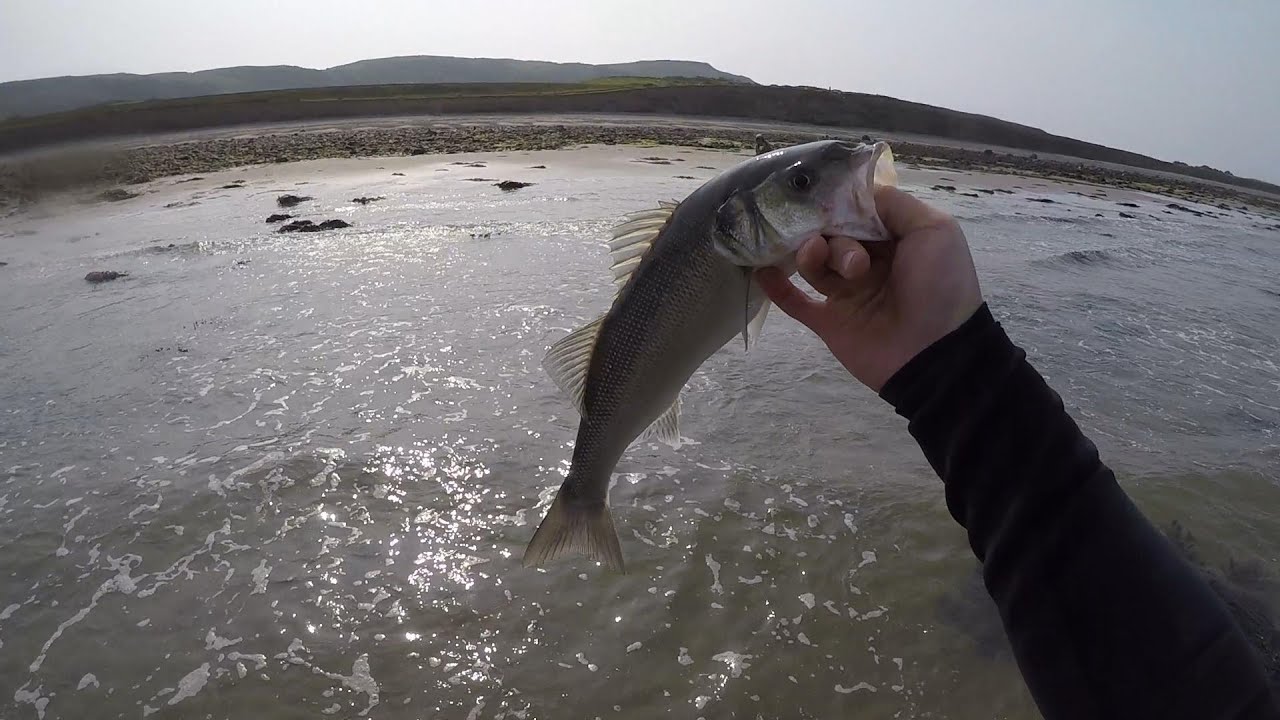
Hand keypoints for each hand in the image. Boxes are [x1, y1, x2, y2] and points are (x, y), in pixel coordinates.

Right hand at [756, 186, 983, 391]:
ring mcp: (846, 293)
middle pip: (832, 234)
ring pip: (813, 262)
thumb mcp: (933, 230)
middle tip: (850, 253)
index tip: (824, 196)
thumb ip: (895, 205)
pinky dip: (776, 286)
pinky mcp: (828, 322)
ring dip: (809, 253)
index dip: (841, 203)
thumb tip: (854, 193)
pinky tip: (763, 270)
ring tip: (815, 256)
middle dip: (833, 234)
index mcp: (892, 240)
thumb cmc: (940, 286)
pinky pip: (795, 301)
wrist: (936, 355)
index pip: (856, 211)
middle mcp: (867, 263)